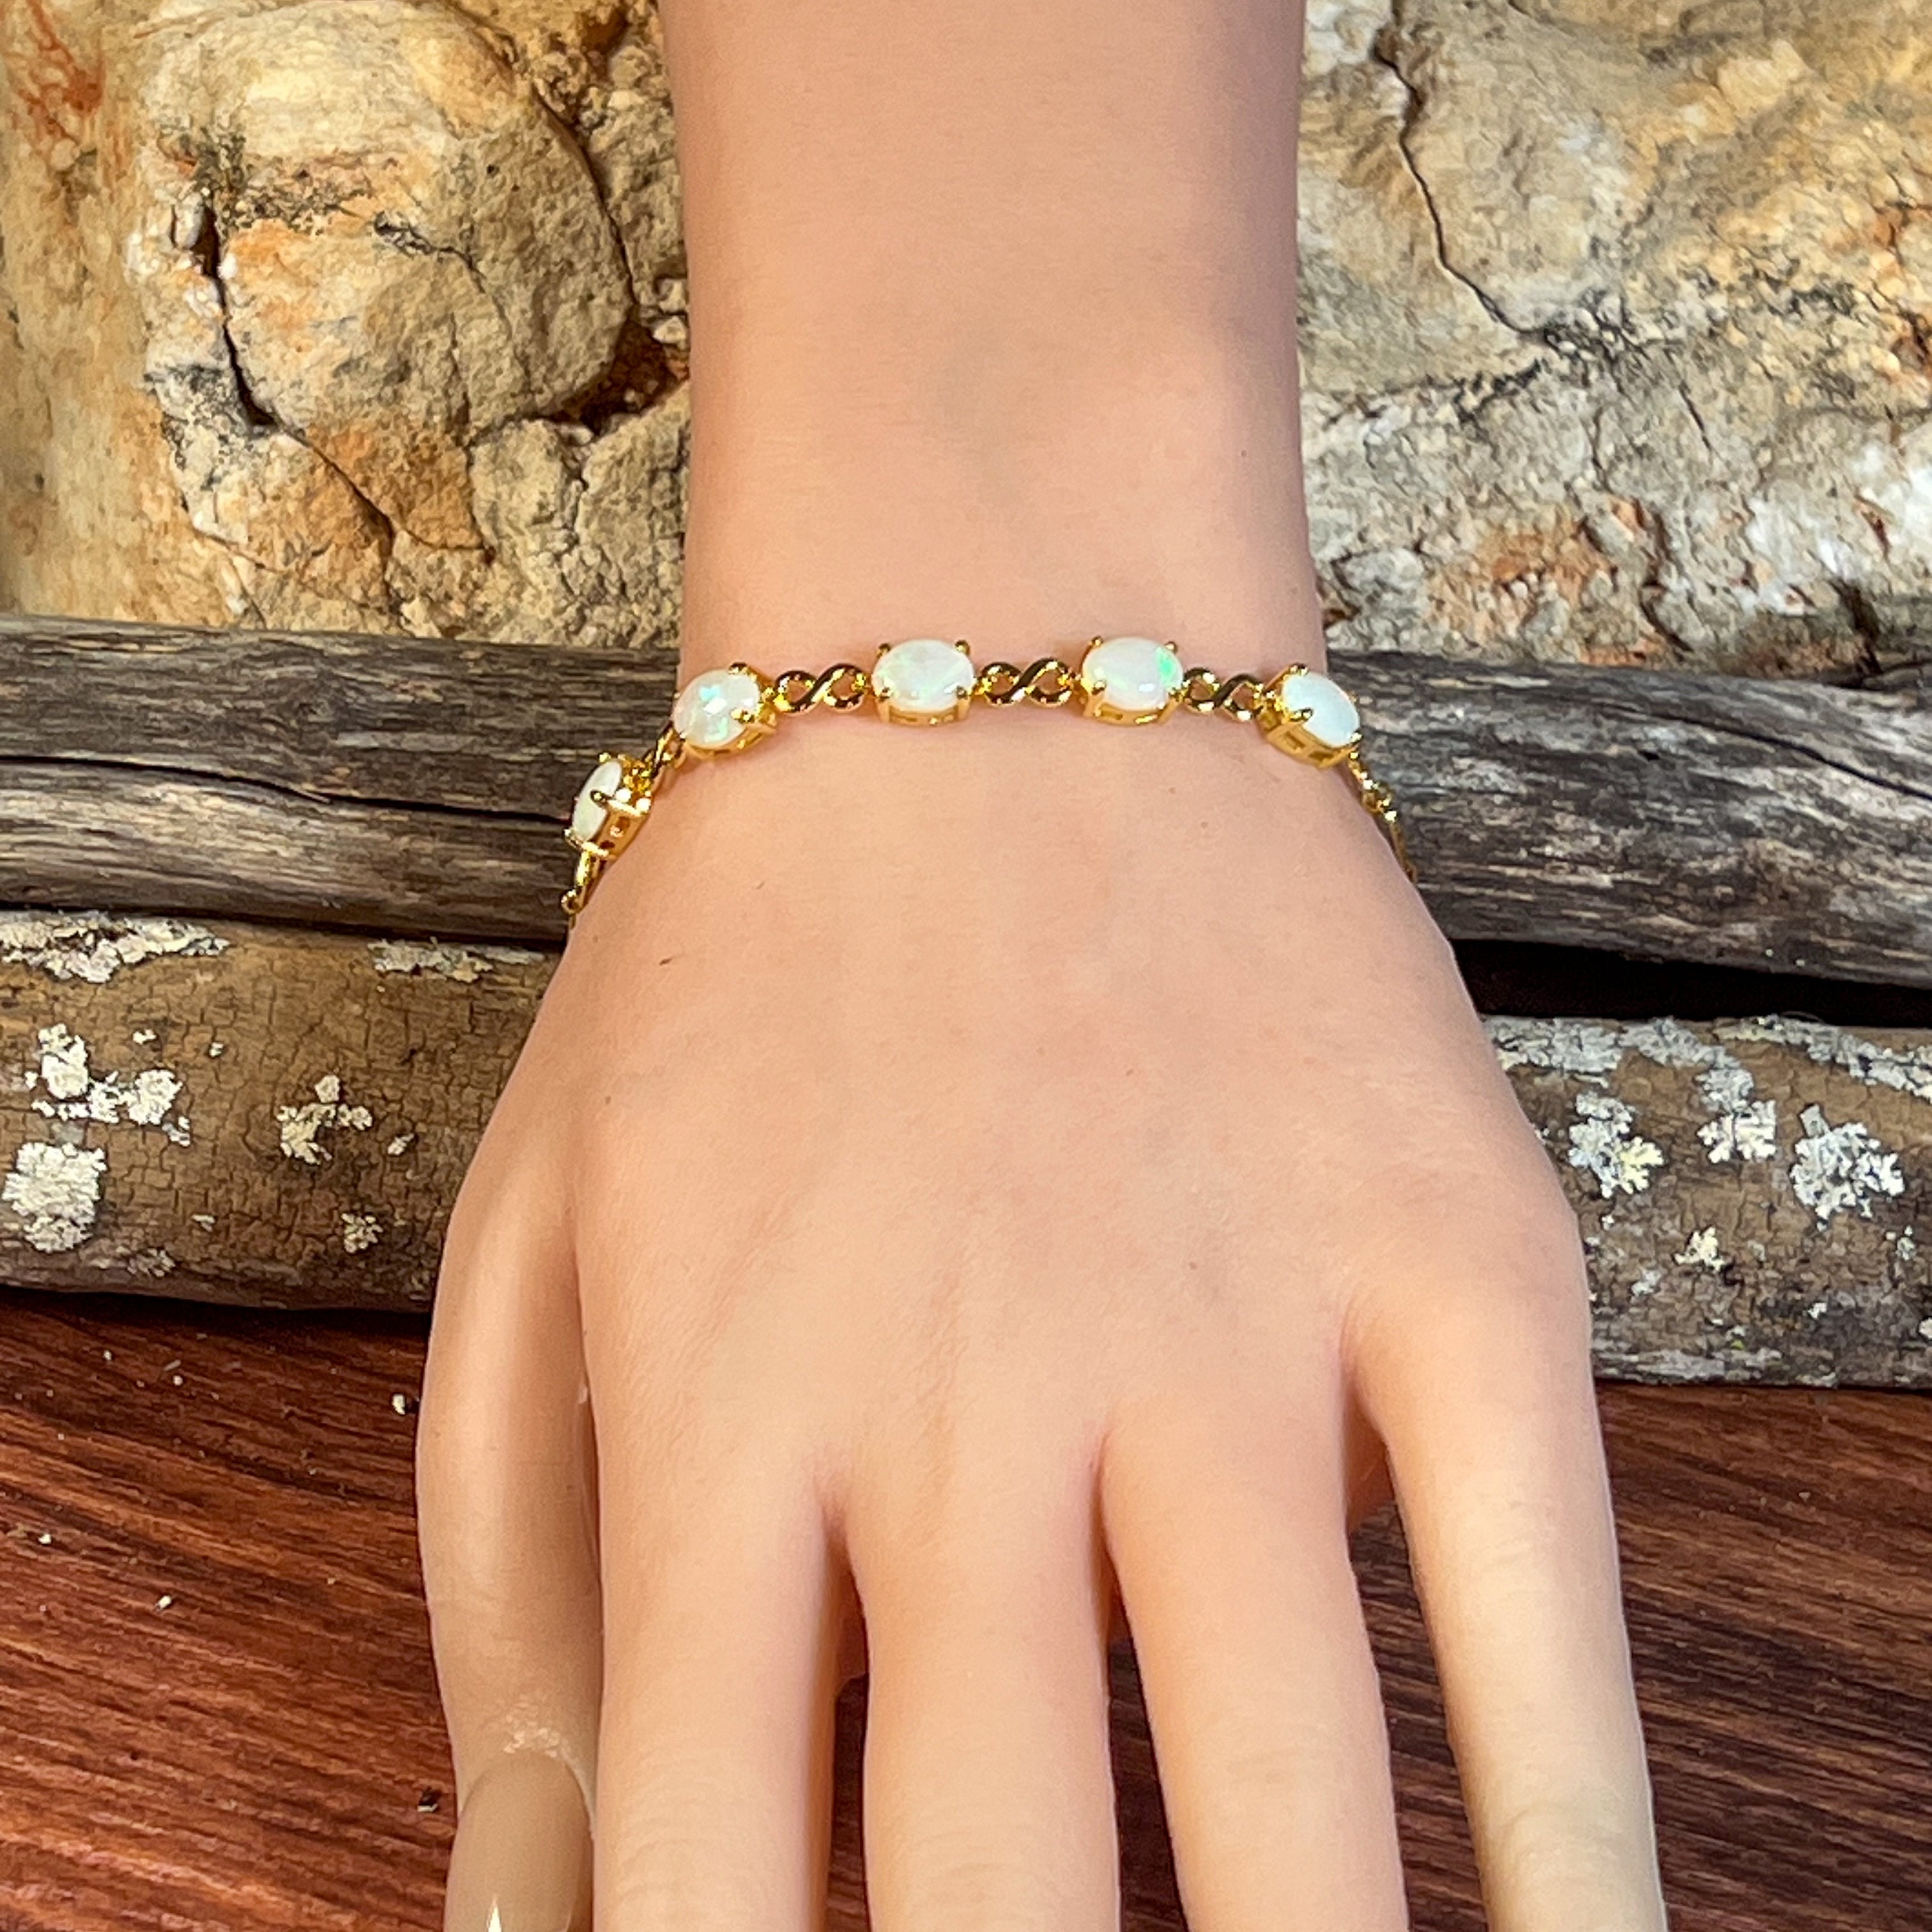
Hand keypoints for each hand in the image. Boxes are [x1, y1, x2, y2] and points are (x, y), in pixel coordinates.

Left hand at [415, 705, 1665, 1929]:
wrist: (989, 666)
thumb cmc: (735, 971)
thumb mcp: (531, 1242)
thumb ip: (507, 1596)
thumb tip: (515, 1930)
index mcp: (725, 1420)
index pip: (705, 1886)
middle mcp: (979, 1403)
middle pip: (997, 1896)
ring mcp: (1240, 1325)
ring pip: (1288, 1816)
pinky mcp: (1449, 1253)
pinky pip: (1535, 1616)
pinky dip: (1572, 1853)